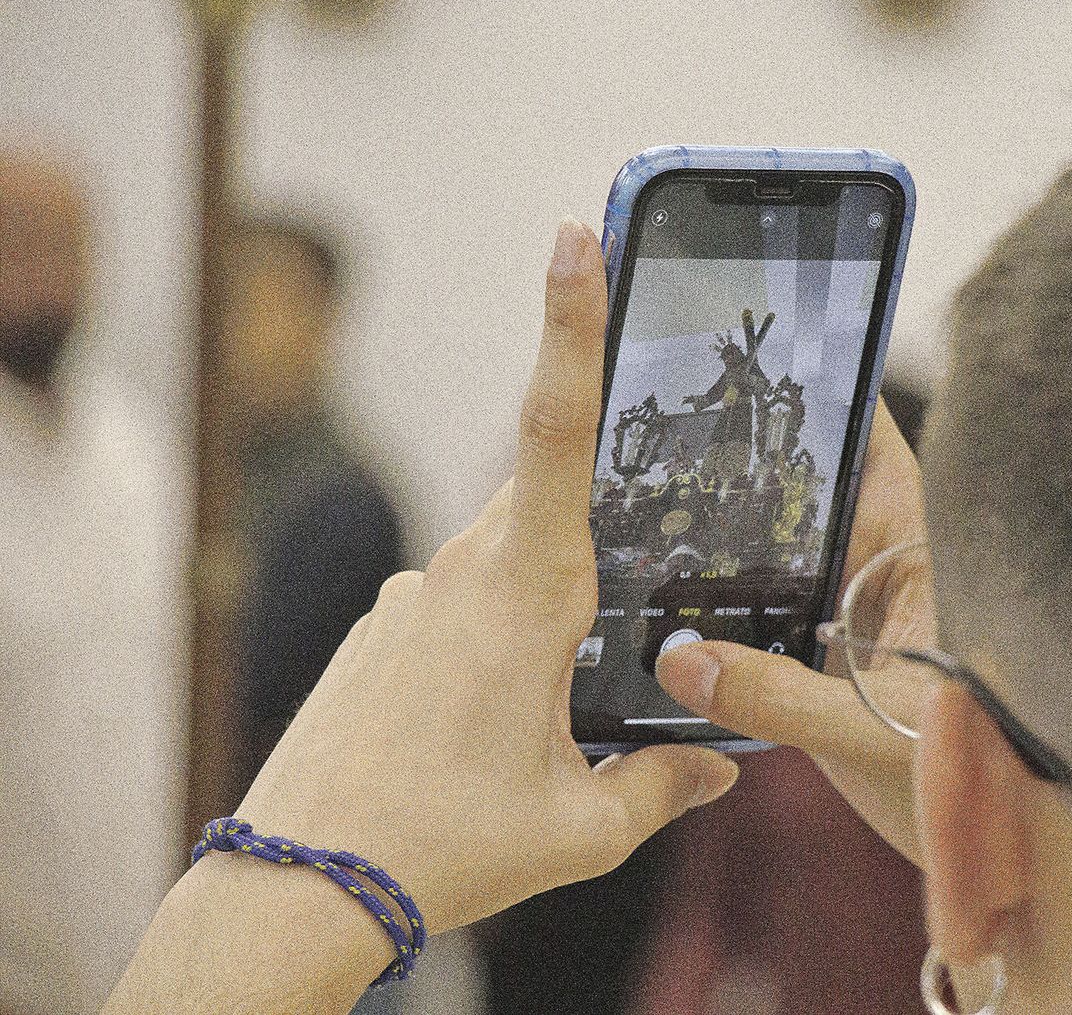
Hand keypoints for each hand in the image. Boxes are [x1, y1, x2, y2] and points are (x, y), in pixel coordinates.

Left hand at [234, 218, 738, 933]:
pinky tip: (486, 727)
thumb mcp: (581, 827)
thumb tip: (721, 766)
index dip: (570, 329)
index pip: (555, 433)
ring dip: (549, 613)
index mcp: (525, 596)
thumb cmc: (444, 848)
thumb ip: (666, 784)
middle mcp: (461, 572)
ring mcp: (412, 594)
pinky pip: (461, 599)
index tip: (574, 237)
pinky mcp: (383, 624)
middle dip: (603, 542)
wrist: (298, 886)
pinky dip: (495, 643)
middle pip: (553, 503)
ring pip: (510, 559)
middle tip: (624, 615)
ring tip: (541, 719)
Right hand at [656, 400, 935, 863]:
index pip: (873, 445)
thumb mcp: (871, 737)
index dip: (824, 396)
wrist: (994, 855)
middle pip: (813, 487)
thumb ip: (776, 698)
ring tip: (654, 497)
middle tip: (674, 422)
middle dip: (752, 460)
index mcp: (921, 551)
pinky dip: (731, 600)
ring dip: (736, 535)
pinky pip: (772, 607)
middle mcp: (886, 566)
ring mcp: (855, 608)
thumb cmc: (974, 779)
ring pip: (787, 548)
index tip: (758, 354)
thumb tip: (680, 659)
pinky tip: (674, 594)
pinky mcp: (831, 654)